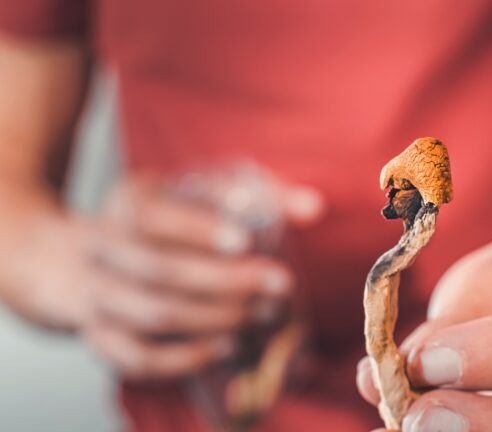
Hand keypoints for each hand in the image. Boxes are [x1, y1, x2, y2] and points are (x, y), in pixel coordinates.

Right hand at [76, 174, 322, 378]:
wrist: (94, 259)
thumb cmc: (171, 221)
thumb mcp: (205, 194)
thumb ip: (260, 196)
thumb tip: (313, 206)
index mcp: (127, 203)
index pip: (150, 217)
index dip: (196, 230)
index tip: (244, 240)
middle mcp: (103, 249)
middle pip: (160, 270)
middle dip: (227, 281)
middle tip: (281, 285)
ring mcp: (97, 297)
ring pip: (156, 315)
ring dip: (218, 318)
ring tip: (265, 315)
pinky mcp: (102, 338)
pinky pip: (140, 357)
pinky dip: (186, 358)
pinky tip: (228, 345)